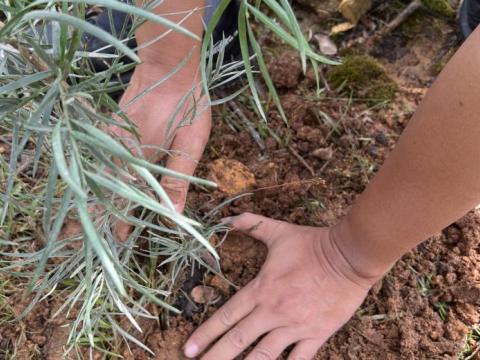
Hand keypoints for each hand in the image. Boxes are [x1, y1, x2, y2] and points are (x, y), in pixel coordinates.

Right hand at [110, 62, 210, 239]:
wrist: (170, 64)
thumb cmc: (186, 104)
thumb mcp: (190, 144)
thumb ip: (178, 180)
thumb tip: (173, 217)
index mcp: (138, 162)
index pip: (124, 201)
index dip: (122, 222)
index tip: (121, 239)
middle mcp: (117, 152)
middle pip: (105, 190)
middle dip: (104, 213)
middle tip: (104, 234)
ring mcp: (110, 137)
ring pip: (100, 175)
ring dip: (101, 195)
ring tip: (102, 214)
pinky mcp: (111, 125)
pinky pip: (101, 156)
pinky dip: (102, 173)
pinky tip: (107, 181)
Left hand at [184, 213, 378, 359]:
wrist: (349, 256)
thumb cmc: (312, 244)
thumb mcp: (278, 232)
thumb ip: (250, 225)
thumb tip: (226, 218)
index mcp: (261, 289)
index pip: (226, 317)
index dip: (205, 334)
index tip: (188, 349)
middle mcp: (273, 311)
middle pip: (237, 341)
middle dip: (215, 358)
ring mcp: (294, 326)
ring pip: (263, 356)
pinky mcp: (316, 335)